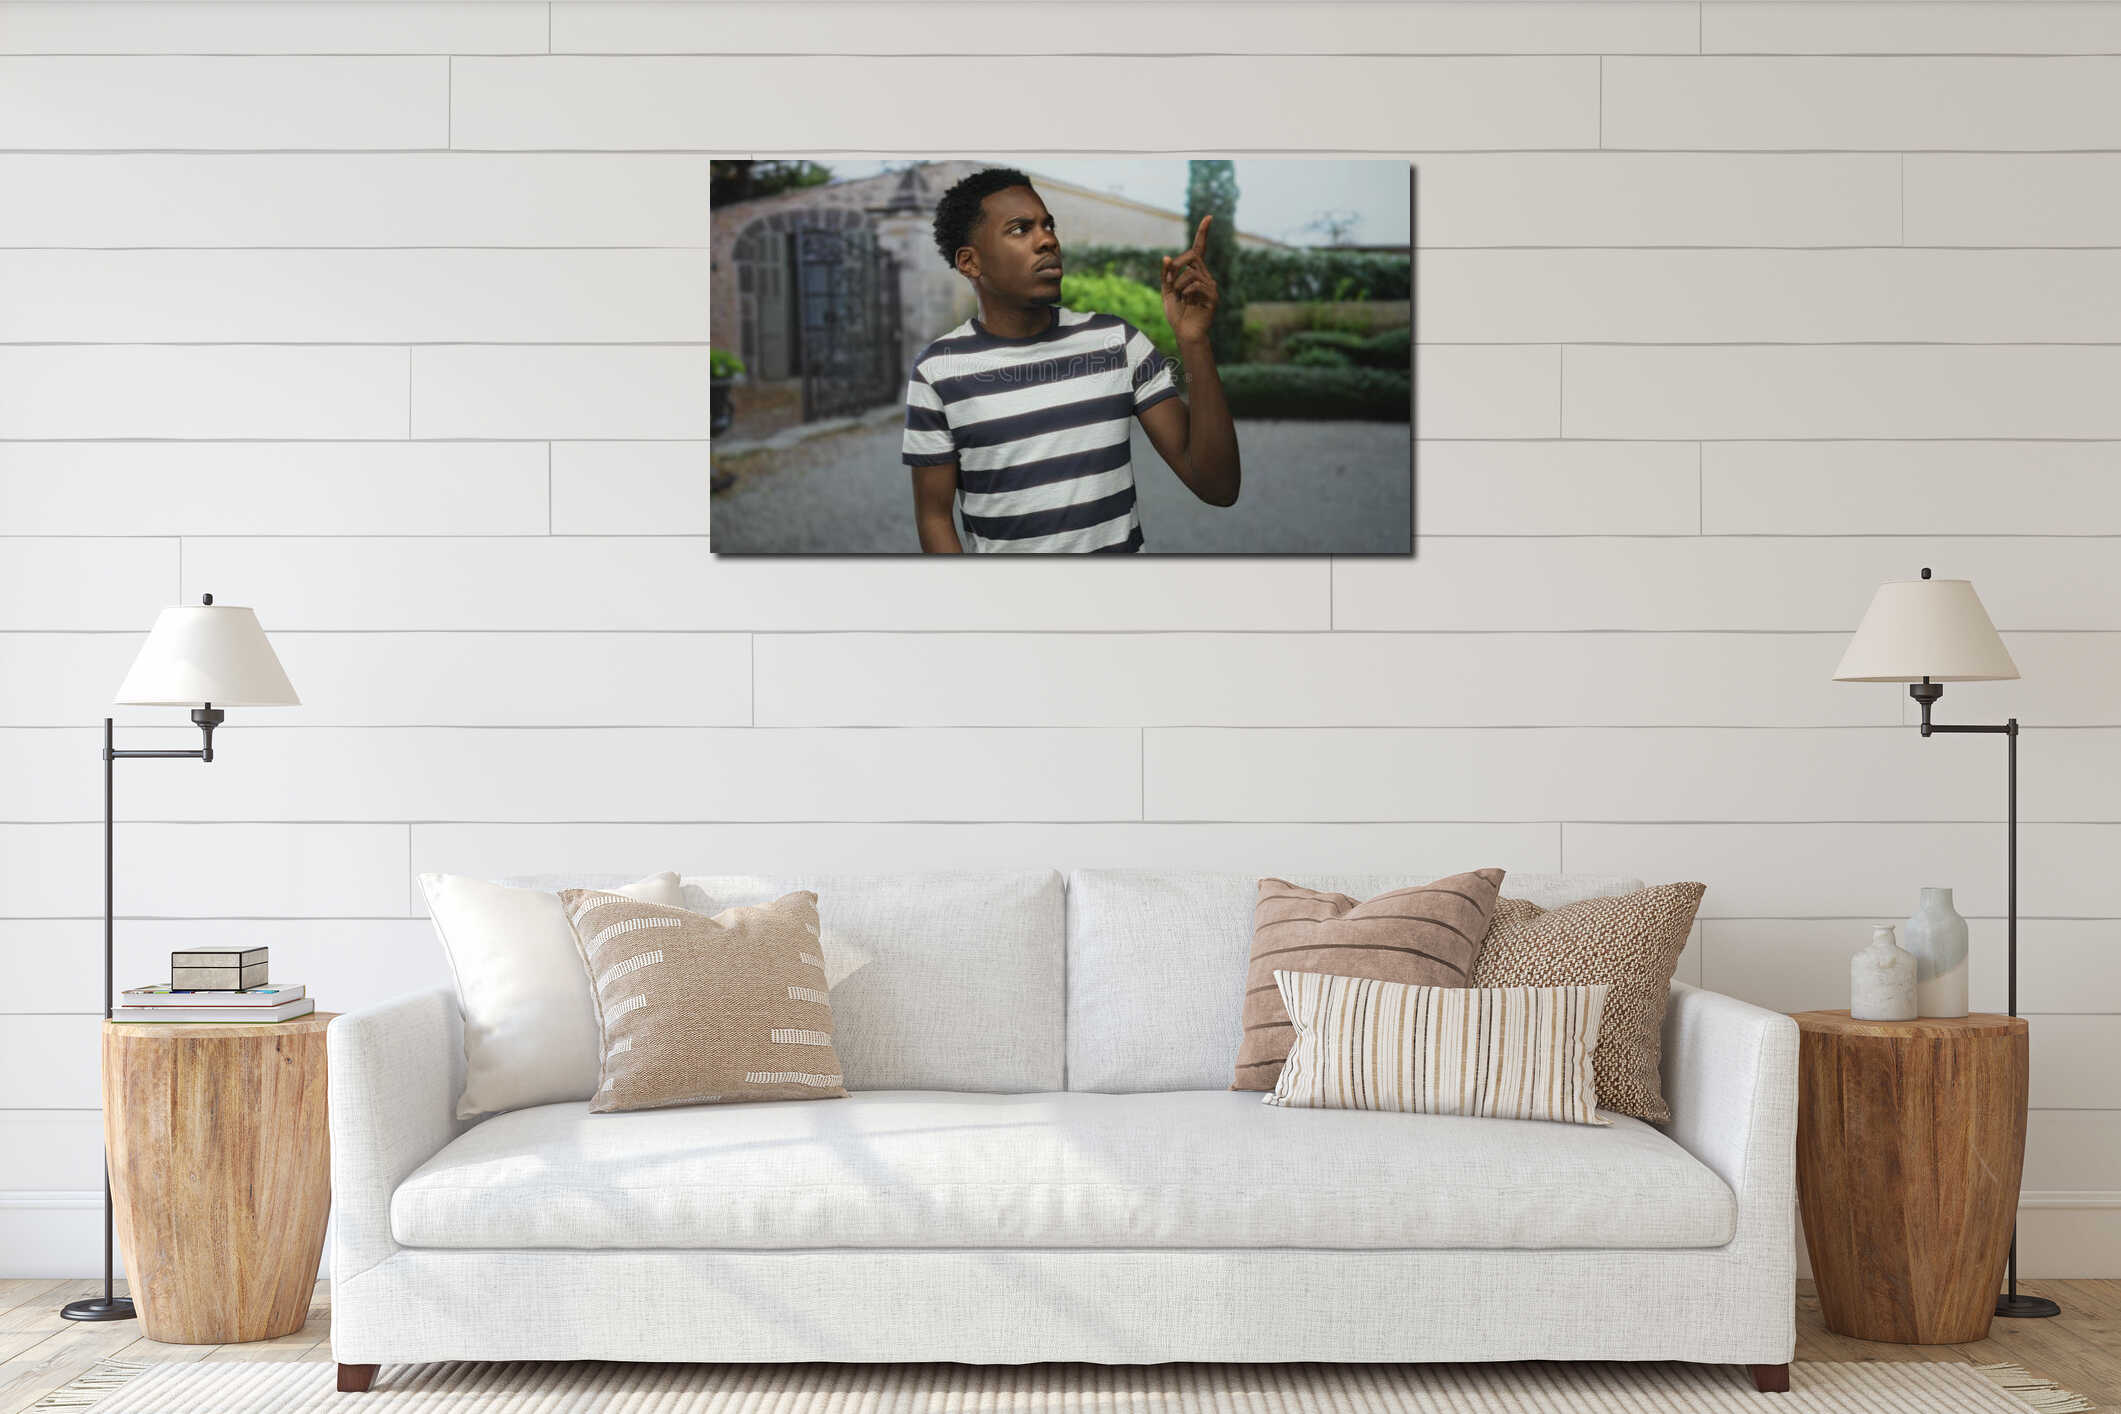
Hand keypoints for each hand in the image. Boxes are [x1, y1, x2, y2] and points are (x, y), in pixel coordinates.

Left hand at [1161, 214, 1218, 346]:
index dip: (1203, 233)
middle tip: (1169, 282)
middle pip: (1192, 256)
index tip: (1208, 217)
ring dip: (1178, 283)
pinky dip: (1186, 292)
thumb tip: (1166, 257)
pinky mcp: (1213, 297)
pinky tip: (1187, 301)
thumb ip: (1166, 275)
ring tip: (1180, 297)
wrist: (1185, 333)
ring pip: (1191, 272)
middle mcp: (1205, 276)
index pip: (1200, 249)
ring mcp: (1210, 286)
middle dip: (1176, 266)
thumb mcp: (1166, 291)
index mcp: (1195, 273)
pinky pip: (1196, 284)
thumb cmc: (1176, 313)